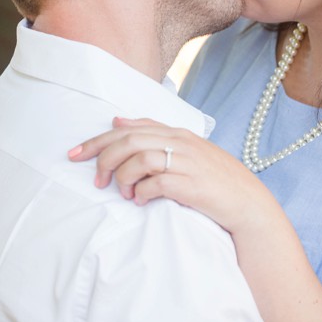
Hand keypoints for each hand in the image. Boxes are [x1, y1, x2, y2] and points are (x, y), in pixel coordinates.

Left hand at [68, 117, 264, 233]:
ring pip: (139, 158)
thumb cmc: (213, 178)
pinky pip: (156, 183)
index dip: (98, 140)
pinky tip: (140, 201)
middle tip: (95, 180)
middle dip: (103, 158)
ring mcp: (186, 162)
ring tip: (123, 194)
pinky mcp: (191, 184)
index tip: (74, 154)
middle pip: (128, 140)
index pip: (129, 127)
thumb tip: (118, 119)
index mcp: (176, 132)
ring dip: (123, 177)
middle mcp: (179, 142)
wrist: (247, 202)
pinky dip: (142, 192)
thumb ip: (154, 133)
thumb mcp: (185, 149)